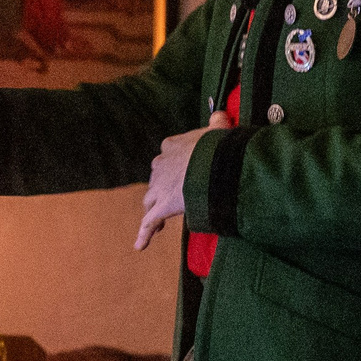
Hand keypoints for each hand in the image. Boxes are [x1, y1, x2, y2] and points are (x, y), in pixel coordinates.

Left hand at [136, 112, 231, 250]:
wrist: (211, 165)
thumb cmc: (217, 148)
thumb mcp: (219, 131)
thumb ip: (218, 123)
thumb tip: (220, 114)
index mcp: (171, 147)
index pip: (167, 156)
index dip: (174, 166)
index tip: (182, 173)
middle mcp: (160, 166)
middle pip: (156, 180)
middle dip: (162, 189)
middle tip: (174, 198)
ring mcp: (158, 188)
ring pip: (150, 200)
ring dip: (154, 210)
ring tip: (160, 223)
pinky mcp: (161, 207)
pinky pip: (149, 223)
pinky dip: (144, 235)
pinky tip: (140, 246)